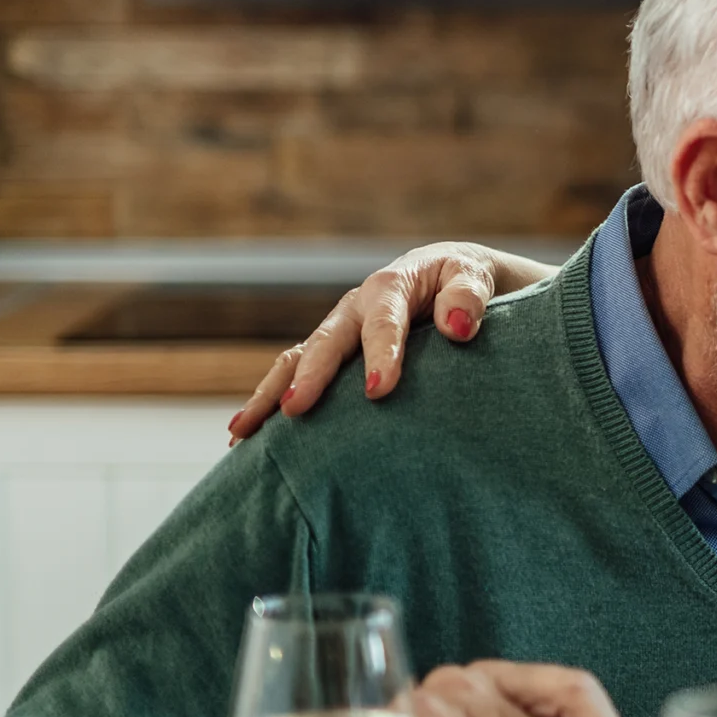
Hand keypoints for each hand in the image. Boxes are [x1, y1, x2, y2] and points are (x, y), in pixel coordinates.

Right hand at [229, 244, 547, 441]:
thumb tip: (456, 327)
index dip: (381, 355)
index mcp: (390, 288)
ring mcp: (338, 333)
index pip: (383, 323)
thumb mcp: (474, 278)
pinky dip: (270, 403)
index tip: (378, 391)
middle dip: (309, 377)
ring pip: (296, 360)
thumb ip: (468, 297)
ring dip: (269, 394)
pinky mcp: (332, 356)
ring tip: (241, 431)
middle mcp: (354, 309)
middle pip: (325, 343)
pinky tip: (247, 438)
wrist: (450, 279)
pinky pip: (296, 376)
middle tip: (294, 410)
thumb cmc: (464, 282)